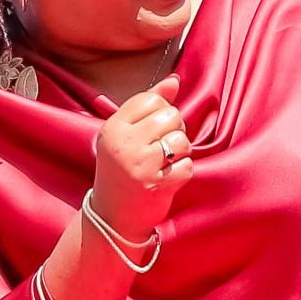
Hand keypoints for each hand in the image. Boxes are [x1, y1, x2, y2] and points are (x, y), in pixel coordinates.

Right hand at [90, 80, 196, 242]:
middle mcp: (124, 144)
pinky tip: (168, 179)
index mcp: (113, 128)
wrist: (112, 218)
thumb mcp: (125, 136)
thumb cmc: (121, 171)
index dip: (162, 111)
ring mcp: (140, 165)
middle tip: (162, 148)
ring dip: (181, 153)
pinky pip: (188, 166)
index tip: (154, 129)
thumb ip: (149, 105)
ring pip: (182, 141)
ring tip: (165, 163)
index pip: (151, 100)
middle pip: (171, 116)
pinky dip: (183, 173)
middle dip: (174, 130)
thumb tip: (174, 81)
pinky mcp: (158, 185)